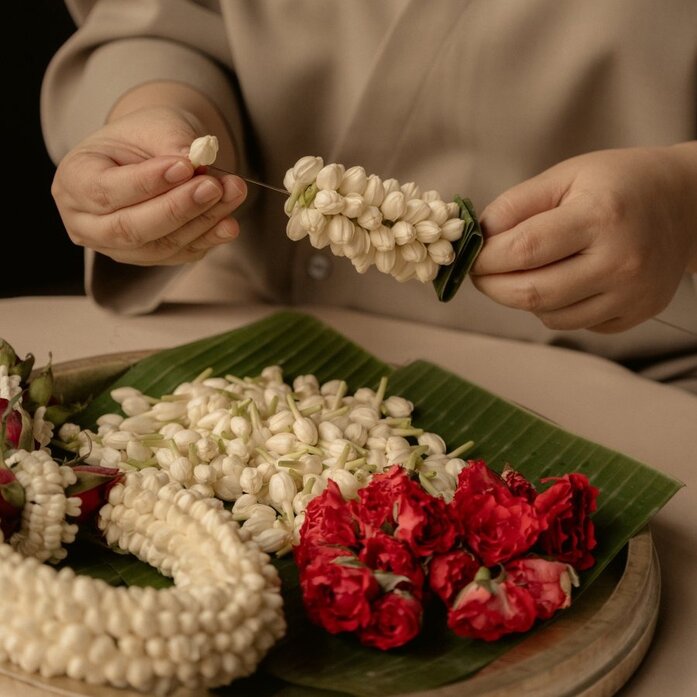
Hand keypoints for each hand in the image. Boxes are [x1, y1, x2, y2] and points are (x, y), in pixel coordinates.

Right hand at [51, 105, 245, 265]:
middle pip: (130, 228)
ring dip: (202, 222)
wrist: (151, 155)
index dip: (148, 182)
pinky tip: (229, 222)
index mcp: (73, 180)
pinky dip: (208, 238)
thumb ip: (172, 143)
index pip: (106, 191)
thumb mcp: (153, 125)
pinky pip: (180, 255)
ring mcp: (117, 248)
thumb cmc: (144, 137)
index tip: (185, 166)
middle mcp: (87, 223)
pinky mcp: (149, 258)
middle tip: (214, 186)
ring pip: (160, 246)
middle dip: (177, 208)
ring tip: (232, 193)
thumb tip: (197, 162)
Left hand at [471, 145, 696, 332]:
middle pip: (532, 293)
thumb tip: (476, 239)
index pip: (524, 251)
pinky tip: (561, 281)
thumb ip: (515, 206)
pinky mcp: (636, 313)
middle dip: (493, 287)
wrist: (685, 203)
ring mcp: (631, 293)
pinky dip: (554, 308)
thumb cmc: (618, 184)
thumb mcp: (565, 176)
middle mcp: (620, 261)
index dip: (485, 259)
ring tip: (524, 272)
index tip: (470, 258)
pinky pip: (575, 324)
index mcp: (600, 216)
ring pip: (550, 316)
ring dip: (522, 299)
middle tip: (481, 274)